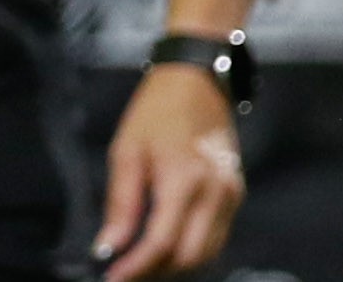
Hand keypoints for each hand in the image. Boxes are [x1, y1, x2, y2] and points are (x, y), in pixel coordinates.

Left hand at [97, 61, 245, 280]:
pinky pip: (215, 237)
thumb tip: (107, 250)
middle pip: (189, 256)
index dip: (134, 268)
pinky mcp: (235, 193)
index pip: (161, 242)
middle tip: (124, 273)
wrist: (198, 80)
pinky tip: (165, 247)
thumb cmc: (156, 112)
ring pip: (207, 253)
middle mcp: (216, 190)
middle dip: (155, 273)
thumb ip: (120, 205)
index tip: (110, 278)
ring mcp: (231, 193)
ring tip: (142, 264)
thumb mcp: (127, 152)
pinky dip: (190, 251)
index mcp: (185, 177)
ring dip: (174, 266)